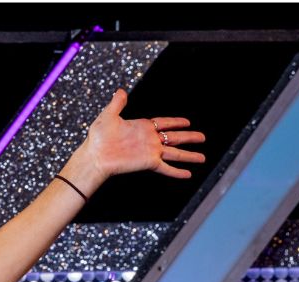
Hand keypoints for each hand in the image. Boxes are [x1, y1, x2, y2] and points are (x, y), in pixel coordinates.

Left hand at [72, 89, 206, 184]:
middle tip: (203, 137)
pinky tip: (188, 174)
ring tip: (203, 157)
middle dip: (189, 137)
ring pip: (175, 153)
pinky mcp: (148, 162)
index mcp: (142, 127)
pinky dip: (177, 171)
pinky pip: (166, 167)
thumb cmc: (98, 138)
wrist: (95, 156)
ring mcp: (150, 152)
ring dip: (189, 155)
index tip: (187, 122)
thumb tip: (121, 91)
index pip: (164, 123)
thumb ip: (117, 104)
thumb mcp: (108, 116)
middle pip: (175, 138)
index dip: (176, 122)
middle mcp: (149, 140)